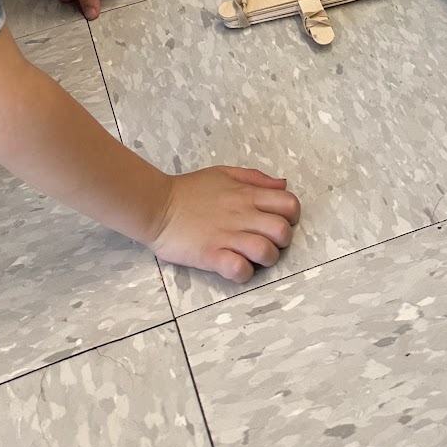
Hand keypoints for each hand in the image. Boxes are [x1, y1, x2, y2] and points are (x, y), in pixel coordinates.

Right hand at [149, 166, 300, 282]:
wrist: (156, 205)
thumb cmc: (190, 190)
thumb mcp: (224, 173)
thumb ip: (255, 178)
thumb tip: (283, 185)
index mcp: (247, 194)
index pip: (290, 204)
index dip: (290, 216)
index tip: (277, 221)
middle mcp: (242, 215)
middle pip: (283, 231)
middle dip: (282, 241)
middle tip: (267, 242)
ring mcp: (227, 236)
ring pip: (266, 252)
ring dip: (265, 259)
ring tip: (252, 257)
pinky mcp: (211, 255)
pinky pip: (239, 269)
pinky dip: (242, 272)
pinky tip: (235, 266)